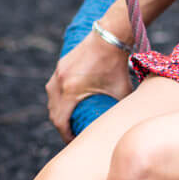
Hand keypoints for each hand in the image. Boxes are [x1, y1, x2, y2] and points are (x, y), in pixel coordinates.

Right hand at [44, 27, 132, 141]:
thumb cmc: (117, 65)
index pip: (60, 122)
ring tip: (71, 119)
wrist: (110, 37)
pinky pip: (55, 87)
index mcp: (70, 91)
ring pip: (52, 99)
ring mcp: (58, 72)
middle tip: (73, 134)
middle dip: (62, 125)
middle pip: (53, 113)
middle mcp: (59, 82)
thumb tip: (125, 124)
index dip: (66, 135)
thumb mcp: (121, 91)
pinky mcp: (61, 65)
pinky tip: (70, 102)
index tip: (74, 142)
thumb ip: (121, 109)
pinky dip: (60, 97)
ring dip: (59, 111)